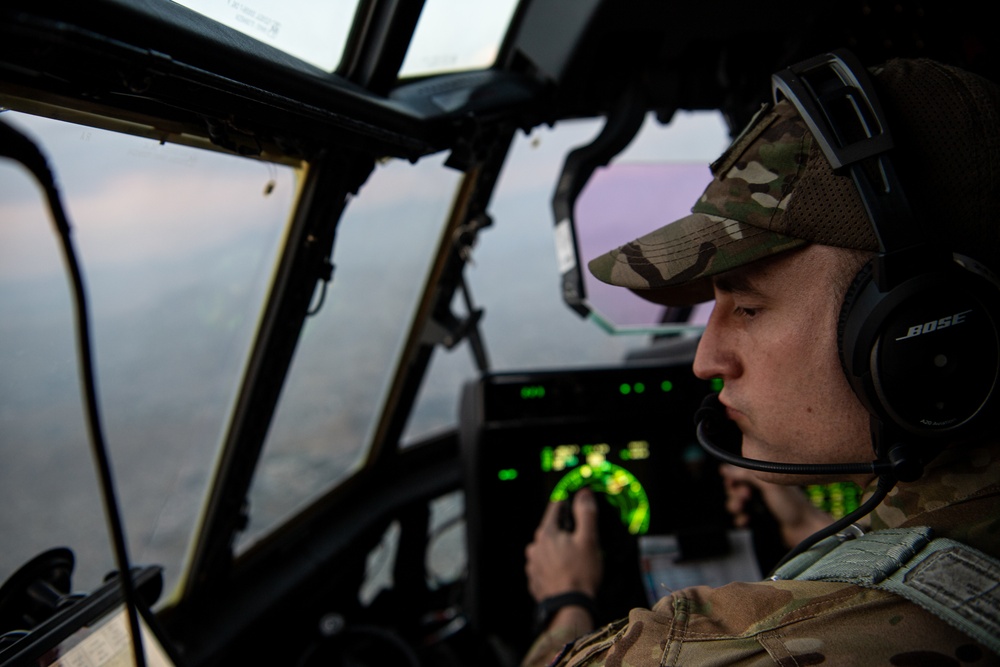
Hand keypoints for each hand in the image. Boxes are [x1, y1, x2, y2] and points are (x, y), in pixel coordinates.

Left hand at [524, 488, 602, 602]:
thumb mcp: (588, 539)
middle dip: (565, 532)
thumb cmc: (580, 573)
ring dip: (559, 551)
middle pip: (551, 530)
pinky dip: (554, 567)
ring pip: (547, 549)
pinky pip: (545, 567)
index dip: (567, 503)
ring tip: (575, 561)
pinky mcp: (534, 581)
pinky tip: (566, 574)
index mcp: (546, 533)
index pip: (555, 508)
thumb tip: (583, 494)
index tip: (575, 502)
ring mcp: (532, 565)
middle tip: (581, 540)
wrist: (570, 608)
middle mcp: (534, 547)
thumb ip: (585, 514)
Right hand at [719, 464, 832, 546]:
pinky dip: (740, 519)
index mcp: (764, 475)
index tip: (736, 483)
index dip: (733, 478)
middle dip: (734, 494)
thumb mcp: (769, 485)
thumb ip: (746, 474)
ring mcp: (758, 503)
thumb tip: (725, 468)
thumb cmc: (792, 505)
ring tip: (743, 511)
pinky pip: (740, 517)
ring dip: (735, 507)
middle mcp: (760, 488)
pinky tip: (747, 521)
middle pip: (734, 487)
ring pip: (735, 503)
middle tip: (746, 497)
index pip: (738, 471)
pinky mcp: (757, 518)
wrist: (804, 530)